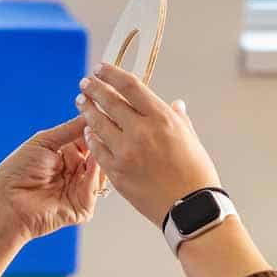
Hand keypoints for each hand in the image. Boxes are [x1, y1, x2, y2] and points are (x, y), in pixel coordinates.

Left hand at [0, 115, 101, 242]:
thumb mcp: (44, 141)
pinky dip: (95, 175)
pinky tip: (94, 162)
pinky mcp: (81, 208)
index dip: (96, 130)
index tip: (105, 116)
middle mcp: (74, 172)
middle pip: (98, 156)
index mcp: (65, 155)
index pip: (89, 140)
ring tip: (101, 143)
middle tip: (109, 129)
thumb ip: (70, 129)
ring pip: (100, 172)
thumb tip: (90, 114)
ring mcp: (78, 190)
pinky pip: (94, 190)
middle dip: (103, 143)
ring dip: (101, 158)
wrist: (6, 202)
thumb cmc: (16, 172)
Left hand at [75, 62, 223, 228]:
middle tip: (85, 82)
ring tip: (81, 102)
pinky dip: (91, 138)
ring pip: (98, 124)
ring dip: (87, 110)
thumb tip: (175, 105)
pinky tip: (87, 131)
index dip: (112, 74)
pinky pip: (98, 150)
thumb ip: (178, 118)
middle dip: (94, 88)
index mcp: (161, 118)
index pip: (130, 86)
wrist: (190, 208)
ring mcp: (126, 153)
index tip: (102, 68)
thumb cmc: (195, 175)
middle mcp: (141, 132)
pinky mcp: (117, 173)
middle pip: (110, 101)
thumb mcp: (191, 138)